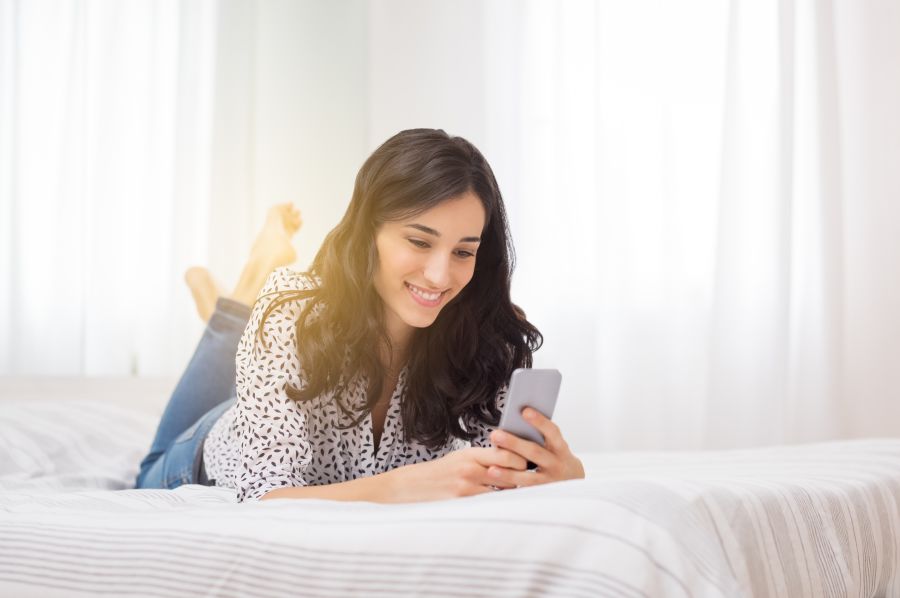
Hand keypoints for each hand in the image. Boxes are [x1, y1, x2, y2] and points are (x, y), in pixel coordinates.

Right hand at [387, 446, 528, 502]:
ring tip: (529, 492)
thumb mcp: (460, 459)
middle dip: (523, 476)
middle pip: (509, 472)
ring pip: (503, 489)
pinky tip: (510, 506)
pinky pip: (491, 503)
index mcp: (471, 454)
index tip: (529, 461)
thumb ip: (483, 459)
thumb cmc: (440, 473)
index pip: (505, 453)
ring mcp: (467, 487)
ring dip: (515, 491)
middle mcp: (470, 469)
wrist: (412, 487)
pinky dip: (501, 503)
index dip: (521, 458)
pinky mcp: (464, 503)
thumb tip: (509, 460)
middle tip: (536, 479)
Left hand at [487, 408, 584, 487]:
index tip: (525, 410)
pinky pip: (523, 490)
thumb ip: (542, 435)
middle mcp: (557, 464)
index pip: (552, 432)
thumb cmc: (557, 456)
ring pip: (528, 477)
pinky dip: (510, 487)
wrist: (573, 481)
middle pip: (535, 452)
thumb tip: (519, 418)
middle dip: (514, 444)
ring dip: (509, 472)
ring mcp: (550, 480)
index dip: (540, 421)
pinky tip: (497, 485)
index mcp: (561, 448)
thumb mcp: (555, 445)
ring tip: (491, 468)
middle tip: (495, 435)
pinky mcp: (541, 492)